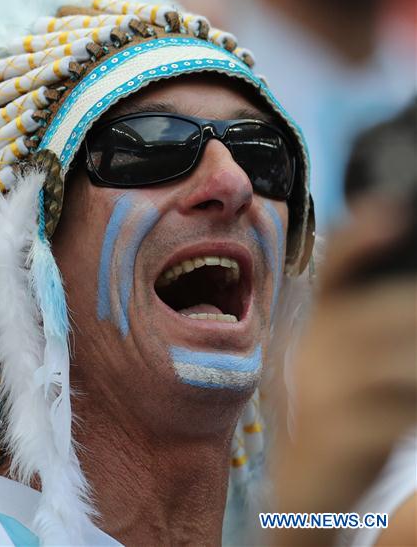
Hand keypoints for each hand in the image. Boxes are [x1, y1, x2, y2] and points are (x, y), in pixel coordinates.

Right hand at [270, 198, 415, 539]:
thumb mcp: (333, 367)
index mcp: (310, 330)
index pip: (332, 272)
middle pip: (380, 314)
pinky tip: (416, 411)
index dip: (358, 236)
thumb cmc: (329, 421)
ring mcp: (321, 394)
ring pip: (398, 363)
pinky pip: (400, 412)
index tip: (391, 209)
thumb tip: (403, 297)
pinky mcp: (339, 434)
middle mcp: (309, 354)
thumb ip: (359, 331)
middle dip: (414, 310)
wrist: (298, 494)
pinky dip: (416, 408)